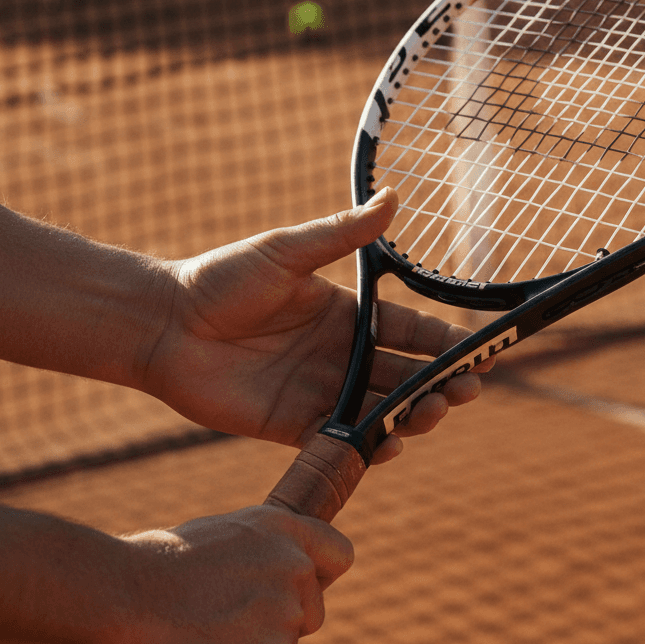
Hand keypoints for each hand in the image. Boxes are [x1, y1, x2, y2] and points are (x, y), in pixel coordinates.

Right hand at [112, 505, 353, 643]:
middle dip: (281, 622)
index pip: (340, 555)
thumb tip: (271, 575)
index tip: (301, 588)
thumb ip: (260, 554)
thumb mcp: (221, 537)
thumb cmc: (157, 565)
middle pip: (313, 612)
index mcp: (284, 529)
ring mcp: (287, 614)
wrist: (125, 598)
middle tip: (229, 621)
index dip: (321, 575)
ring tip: (205, 634)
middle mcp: (296, 567)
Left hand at [140, 189, 489, 463]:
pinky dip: (369, 446)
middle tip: (467, 389)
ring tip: (436, 412)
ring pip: (380, 409)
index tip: (479, 351)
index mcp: (344, 314)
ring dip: (413, 414)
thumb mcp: (287, 251)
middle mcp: (338, 356)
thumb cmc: (221, 279)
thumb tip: (394, 197)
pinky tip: (393, 443)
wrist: (165, 323)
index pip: (407, 329)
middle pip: (403, 374)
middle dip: (440, 383)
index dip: (443, 341)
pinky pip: (340, 440)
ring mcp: (318, 392)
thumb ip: (341, 235)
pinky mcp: (292, 425)